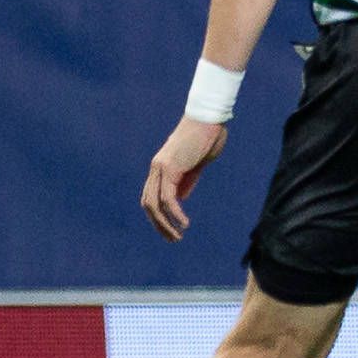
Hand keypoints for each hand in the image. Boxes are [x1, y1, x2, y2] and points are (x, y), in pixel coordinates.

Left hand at [141, 117, 228, 239]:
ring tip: (177, 236)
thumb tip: (180, 198)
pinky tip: (184, 223)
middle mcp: (156, 168)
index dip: (159, 215)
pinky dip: (174, 213)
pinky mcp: (170, 168)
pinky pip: (168, 198)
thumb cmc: (207, 136)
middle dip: (159, 224)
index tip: (172, 228)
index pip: (151, 196)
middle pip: (148, 203)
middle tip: (173, 239)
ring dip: (165, 224)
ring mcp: (161, 168)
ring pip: (154, 204)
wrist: (209, 118)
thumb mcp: (198, 163)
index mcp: (162, 167)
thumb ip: (187, 180)